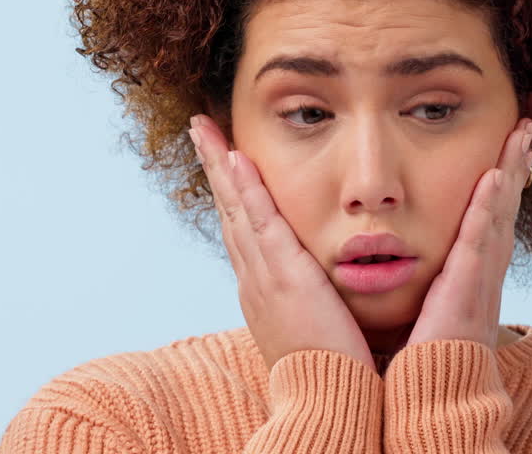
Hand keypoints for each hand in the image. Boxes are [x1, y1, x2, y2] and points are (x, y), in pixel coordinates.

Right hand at [189, 114, 375, 371]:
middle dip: (215, 168)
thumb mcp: (316, 327)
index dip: (233, 192)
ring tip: (205, 129)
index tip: (225, 158)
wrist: (327, 404)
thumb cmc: (331, 371)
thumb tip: (320, 292)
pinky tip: (236, 159)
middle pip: (230, 211)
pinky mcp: (281, 277)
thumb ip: (314, 302)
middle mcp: (255, 279)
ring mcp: (263, 276)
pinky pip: (259, 223)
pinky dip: (246, 189)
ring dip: (220, 165)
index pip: (245, 228)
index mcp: (265, 290)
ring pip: (236, 209)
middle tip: (200, 129)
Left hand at [406, 117, 531, 349]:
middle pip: (505, 207)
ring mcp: (480, 279)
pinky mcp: (466, 288)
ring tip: (519, 136)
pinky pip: (479, 239)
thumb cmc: (427, 361)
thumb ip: (432, 286)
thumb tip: (416, 265)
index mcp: (474, 277)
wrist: (434, 399)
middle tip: (525, 128)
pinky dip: (487, 206)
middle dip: (516, 165)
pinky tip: (492, 177)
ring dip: (510, 172)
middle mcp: (485, 273)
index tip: (509, 150)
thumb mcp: (433, 312)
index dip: (502, 183)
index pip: (491, 219)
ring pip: (499, 213)